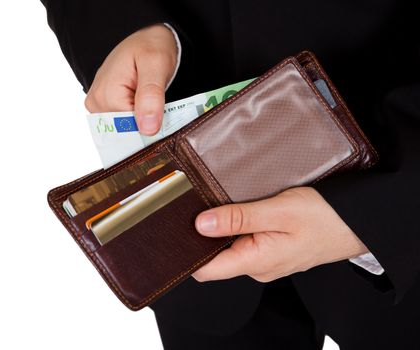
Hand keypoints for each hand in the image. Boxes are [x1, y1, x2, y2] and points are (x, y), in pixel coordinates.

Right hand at [84, 24, 177, 134]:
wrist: (147, 37)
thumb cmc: (151, 46)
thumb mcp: (156, 65)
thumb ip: (151, 96)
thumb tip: (148, 129)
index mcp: (105, 95)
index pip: (130, 130)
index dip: (151, 127)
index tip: (165, 117)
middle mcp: (96, 103)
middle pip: (126, 132)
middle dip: (147, 126)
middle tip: (162, 108)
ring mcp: (99, 106)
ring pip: (126, 130)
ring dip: (144, 123)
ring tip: (153, 104)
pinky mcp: (105, 107)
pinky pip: (124, 124)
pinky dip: (138, 121)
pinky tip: (146, 107)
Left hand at [192, 187, 368, 281]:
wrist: (356, 223)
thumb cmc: (324, 218)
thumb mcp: (278, 211)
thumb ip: (238, 218)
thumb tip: (201, 225)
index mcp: (255, 261)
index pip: (205, 270)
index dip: (187, 251)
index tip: (176, 229)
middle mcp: (257, 266)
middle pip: (215, 256)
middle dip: (204, 233)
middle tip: (199, 202)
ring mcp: (265, 259)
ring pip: (230, 246)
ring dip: (223, 226)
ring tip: (220, 201)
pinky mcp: (271, 250)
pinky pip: (245, 241)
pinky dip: (238, 225)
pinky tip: (240, 208)